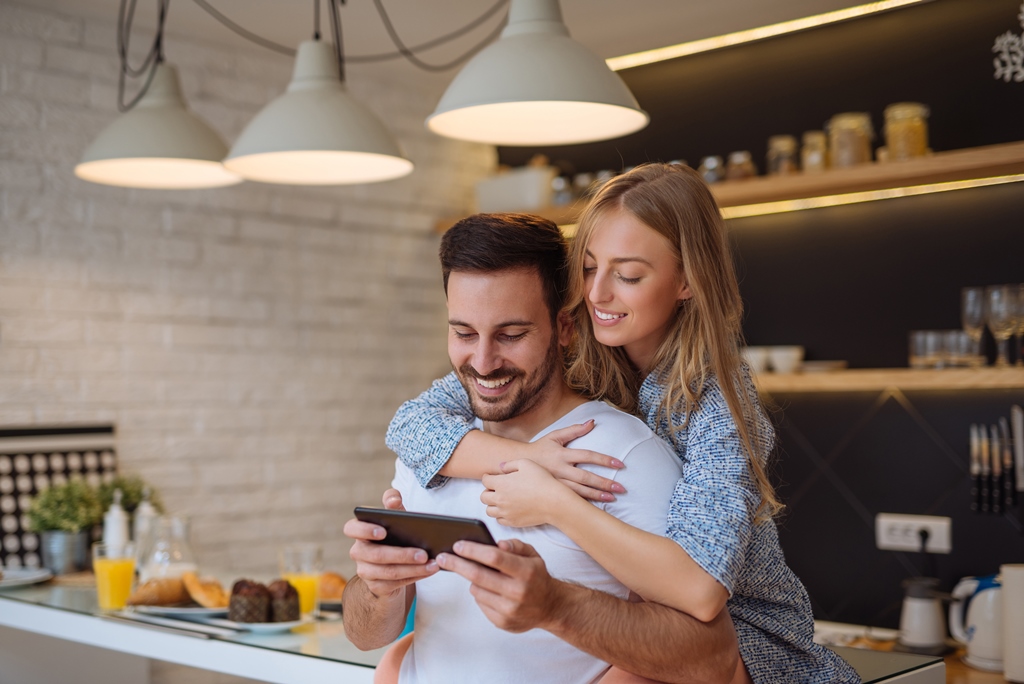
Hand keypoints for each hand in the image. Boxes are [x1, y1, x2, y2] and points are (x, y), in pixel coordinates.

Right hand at [343, 489, 438, 598]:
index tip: (383, 531)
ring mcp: (365, 571)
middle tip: (424, 553)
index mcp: (360, 532)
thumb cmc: (394, 536)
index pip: (351, 529)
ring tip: (433, 564)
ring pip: (389, 572)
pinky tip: (429, 571)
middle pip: (376, 555)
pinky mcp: (376, 586)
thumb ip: (393, 504)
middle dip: (402, 554)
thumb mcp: (395, 519)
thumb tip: (393, 499)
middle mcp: (359, 552)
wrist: (392, 566)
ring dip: (413, 568)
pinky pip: (396, 583)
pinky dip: (415, 576)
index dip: (364, 530)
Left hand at [436, 538, 563, 632]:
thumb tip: (498, 544)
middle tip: (443, 558)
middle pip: (478, 576)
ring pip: (476, 590)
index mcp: (526, 571)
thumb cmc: (537, 576)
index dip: (473, 550)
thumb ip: (516, 545)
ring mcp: (509, 609)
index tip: (457, 545)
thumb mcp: (533, 555)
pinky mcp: (502, 622)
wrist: (550, 607)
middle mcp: (518, 592)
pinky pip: (480, 603)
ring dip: (471, 580)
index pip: (494, 558)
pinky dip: (480, 593)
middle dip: (457, 565)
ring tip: (475, 573)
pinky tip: (487, 589)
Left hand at [481, 459, 577, 526]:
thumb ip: (511, 464)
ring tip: (501, 500)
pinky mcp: (513, 522)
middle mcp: (500, 499)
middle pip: (483, 497)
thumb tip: (501, 467)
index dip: (488, 477)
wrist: (554, 502)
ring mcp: (506, 512)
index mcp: (501, 484)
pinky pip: (499, 520)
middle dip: (488, 491)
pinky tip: (508, 509)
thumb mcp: (527, 464)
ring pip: (489, 511)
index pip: (485, 480)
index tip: (492, 477)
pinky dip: (501, 515)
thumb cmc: (542, 481)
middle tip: (496, 488)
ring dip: (492, 504)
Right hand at [519, 420, 626, 500]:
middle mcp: (560, 470)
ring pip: (579, 491)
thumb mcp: (554, 436)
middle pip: (585, 477)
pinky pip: (569, 499)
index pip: (587, 455)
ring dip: (596, 496)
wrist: (517, 464)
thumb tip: (592, 422)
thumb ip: (574, 430)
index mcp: (562, 454)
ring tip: (612, 498)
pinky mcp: (552, 493)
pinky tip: (594, 506)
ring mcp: (556, 483)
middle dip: (604, 483)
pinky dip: (582, 503)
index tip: (620, 465)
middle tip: (621, 488)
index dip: (604, 460)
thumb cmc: (539, 449)